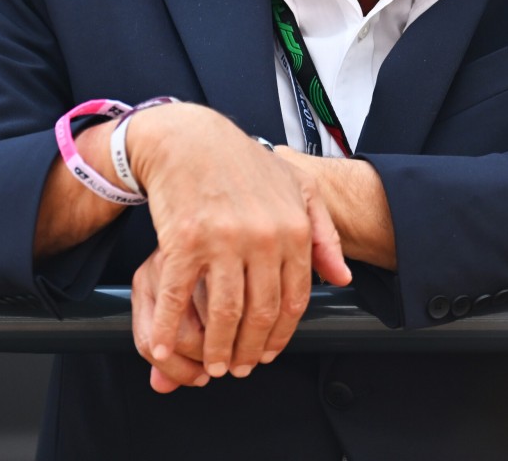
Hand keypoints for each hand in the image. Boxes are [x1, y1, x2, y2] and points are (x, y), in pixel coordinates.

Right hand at [125, 104, 350, 390]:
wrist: (191, 139)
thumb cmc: (244, 165)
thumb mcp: (297, 190)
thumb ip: (324, 235)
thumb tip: (342, 279)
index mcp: (293, 229)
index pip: (294, 300)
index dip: (281, 335)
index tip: (267, 353)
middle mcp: (263, 237)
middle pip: (261, 313)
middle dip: (250, 350)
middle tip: (239, 368)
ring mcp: (223, 240)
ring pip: (224, 313)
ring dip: (218, 349)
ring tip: (212, 365)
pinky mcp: (184, 241)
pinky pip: (179, 297)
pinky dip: (170, 329)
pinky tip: (164, 349)